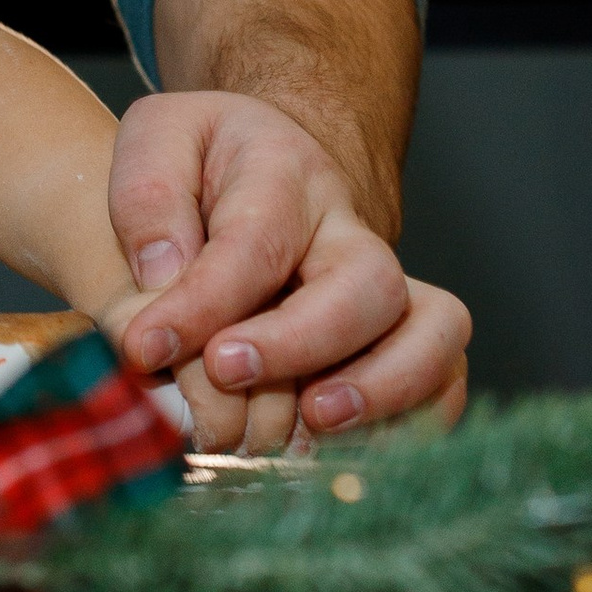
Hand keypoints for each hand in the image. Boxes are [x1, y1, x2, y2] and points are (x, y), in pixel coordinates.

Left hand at [108, 89, 470, 455]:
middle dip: (300, 341)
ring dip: (383, 387)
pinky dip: (411, 421)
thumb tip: (162, 275)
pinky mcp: (404, 332)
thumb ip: (149, 199)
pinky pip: (445, 378)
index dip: (204, 300)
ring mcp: (386, 284)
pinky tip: (340, 451)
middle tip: (224, 373)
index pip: (257, 239)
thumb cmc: (199, 159)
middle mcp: (349, 228)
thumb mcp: (156, 140)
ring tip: (311, 422)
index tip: (146, 344)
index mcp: (283, 170)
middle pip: (367, 282)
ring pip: (435, 329)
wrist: (253, 163)